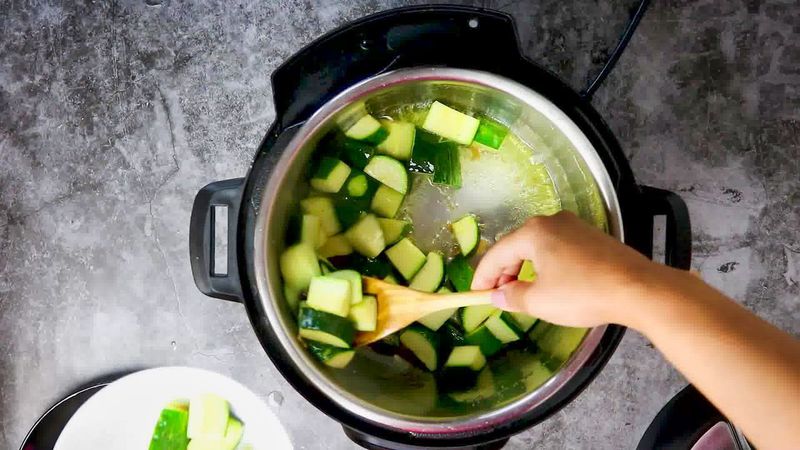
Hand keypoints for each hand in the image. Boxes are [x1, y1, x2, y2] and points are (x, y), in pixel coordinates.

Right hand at [472, 211, 672, 327]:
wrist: (637, 289)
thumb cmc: (583, 293)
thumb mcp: (539, 301)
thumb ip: (512, 297)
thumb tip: (498, 296)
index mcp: (534, 232)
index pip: (497, 253)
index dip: (483, 276)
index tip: (476, 294)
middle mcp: (553, 222)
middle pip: (517, 247)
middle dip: (505, 272)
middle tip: (498, 296)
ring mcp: (576, 227)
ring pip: (539, 248)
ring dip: (526, 269)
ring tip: (523, 293)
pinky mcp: (594, 239)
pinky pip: (560, 250)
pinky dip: (547, 266)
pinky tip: (551, 284)